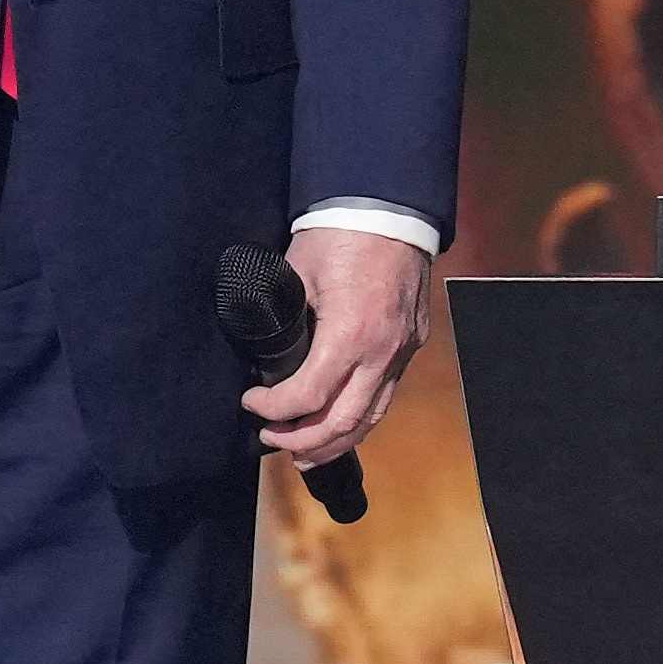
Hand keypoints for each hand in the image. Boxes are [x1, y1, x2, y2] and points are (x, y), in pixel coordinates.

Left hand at [245, 225, 427, 467]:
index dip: (273, 409)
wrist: (391, 209)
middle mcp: (382, 352)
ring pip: (371, 417)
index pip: (308, 396)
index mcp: (350, 334)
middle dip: (303, 440)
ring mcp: (402, 352)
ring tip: (305, 454)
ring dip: (335, 442)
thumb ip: (284, 318)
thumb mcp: (297, 274)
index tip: (251, 399)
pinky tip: (338, 425)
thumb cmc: (339, 235)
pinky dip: (359, 419)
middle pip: (343, 422)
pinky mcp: (411, 345)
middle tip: (271, 438)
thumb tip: (264, 351)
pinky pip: (385, 396)